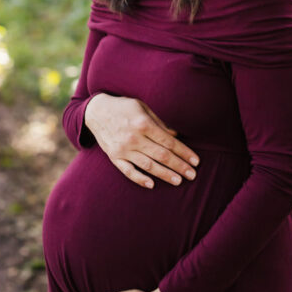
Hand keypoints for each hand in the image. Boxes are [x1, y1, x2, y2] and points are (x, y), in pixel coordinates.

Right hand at [83, 94, 198, 188]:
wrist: (96, 111)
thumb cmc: (123, 107)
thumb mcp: (142, 107)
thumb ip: (159, 122)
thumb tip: (175, 135)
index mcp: (143, 124)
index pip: (168, 142)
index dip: (183, 152)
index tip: (195, 161)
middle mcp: (134, 138)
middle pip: (161, 155)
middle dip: (179, 166)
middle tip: (192, 175)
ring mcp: (123, 149)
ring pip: (148, 165)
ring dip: (165, 174)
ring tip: (178, 180)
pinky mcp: (114, 157)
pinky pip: (128, 171)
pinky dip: (140, 178)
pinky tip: (152, 184)